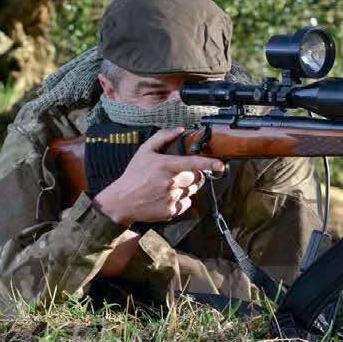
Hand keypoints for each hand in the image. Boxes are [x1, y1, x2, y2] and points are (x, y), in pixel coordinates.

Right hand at [92, 127, 222, 227]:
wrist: (122, 201)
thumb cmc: (133, 175)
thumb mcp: (144, 151)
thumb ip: (162, 137)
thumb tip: (179, 130)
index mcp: (165, 166)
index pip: (192, 163)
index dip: (209, 163)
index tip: (221, 165)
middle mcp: (170, 182)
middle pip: (196, 178)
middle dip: (193, 175)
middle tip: (180, 174)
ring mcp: (171, 198)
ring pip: (192, 191)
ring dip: (186, 187)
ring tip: (170, 186)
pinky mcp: (171, 211)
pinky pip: (186, 203)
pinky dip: (181, 200)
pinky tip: (167, 196)